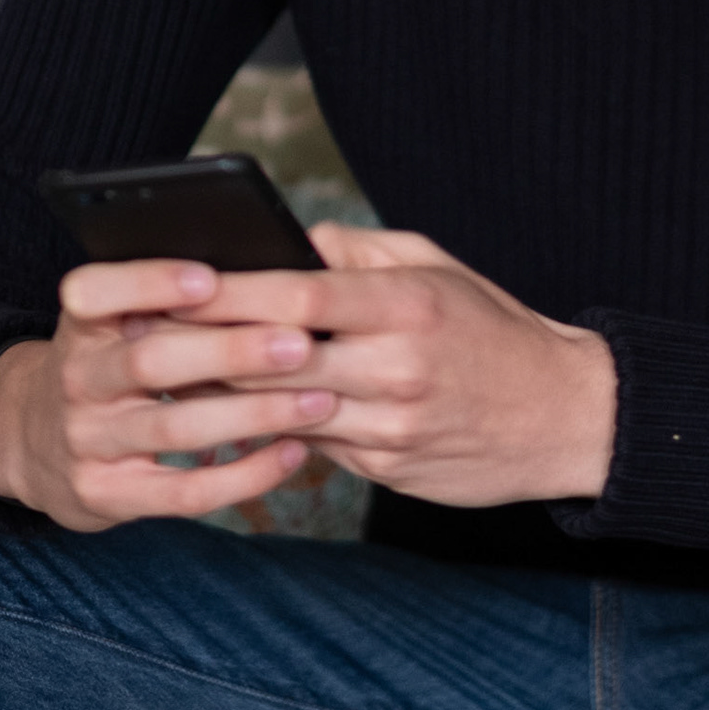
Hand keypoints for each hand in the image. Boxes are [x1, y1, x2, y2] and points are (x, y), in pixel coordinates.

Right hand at [0, 259, 339, 531]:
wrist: (34, 442)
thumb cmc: (107, 360)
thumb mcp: (113, 320)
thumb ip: (165, 300)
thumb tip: (267, 272)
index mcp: (82, 322)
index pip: (97, 292)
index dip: (151, 284)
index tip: (212, 278)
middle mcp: (77, 378)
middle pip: (150, 362)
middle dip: (229, 352)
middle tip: (299, 343)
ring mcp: (87, 440)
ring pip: (177, 428)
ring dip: (254, 414)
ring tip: (319, 400)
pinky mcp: (107, 495)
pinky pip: (184, 492)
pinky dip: (245, 474)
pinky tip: (293, 452)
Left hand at [184, 223, 616, 508]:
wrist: (563, 414)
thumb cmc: (491, 326)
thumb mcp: (435, 267)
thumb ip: (358, 253)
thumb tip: (288, 240)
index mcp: (408, 305)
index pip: (301, 293)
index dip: (230, 290)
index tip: (173, 279)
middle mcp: (398, 368)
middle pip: (278, 357)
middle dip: (206, 345)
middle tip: (145, 331)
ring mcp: (392, 426)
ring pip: (286, 409)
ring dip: (225, 395)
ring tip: (169, 374)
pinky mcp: (389, 469)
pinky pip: (316, 444)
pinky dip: (273, 425)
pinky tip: (232, 413)